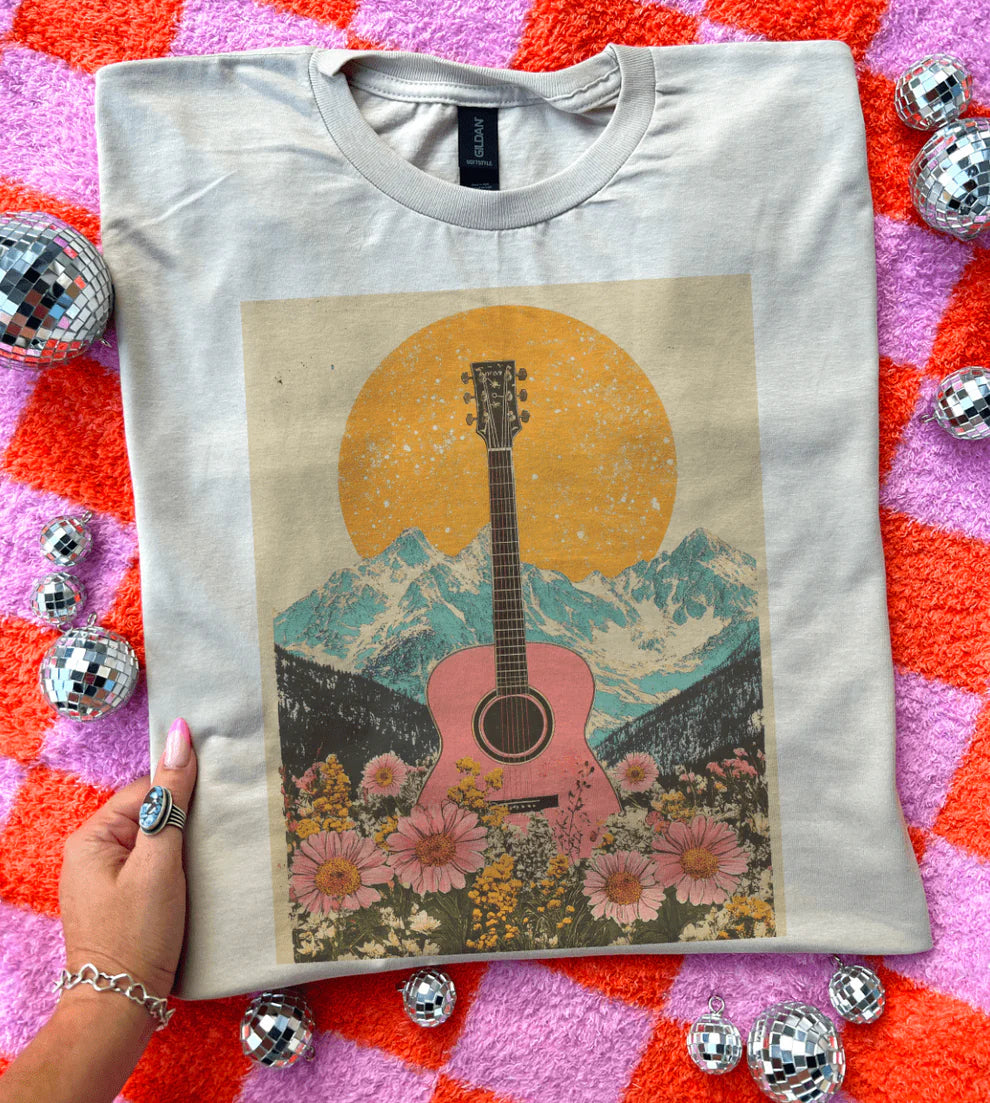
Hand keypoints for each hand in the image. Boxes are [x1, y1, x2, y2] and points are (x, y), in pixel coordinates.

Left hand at [59, 717, 197, 999]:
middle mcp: (92, 852)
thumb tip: (181, 736)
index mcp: (92, 836)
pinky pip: (152, 866)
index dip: (183, 792)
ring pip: (155, 841)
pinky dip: (176, 867)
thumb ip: (171, 800)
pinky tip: (197, 877)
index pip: (146, 790)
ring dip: (183, 845)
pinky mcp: (120, 901)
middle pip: (150, 814)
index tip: (219, 798)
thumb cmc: (137, 933)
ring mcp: (104, 879)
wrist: (120, 1008)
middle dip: (184, 820)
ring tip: (211, 854)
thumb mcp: (159, 862)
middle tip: (220, 828)